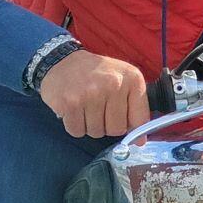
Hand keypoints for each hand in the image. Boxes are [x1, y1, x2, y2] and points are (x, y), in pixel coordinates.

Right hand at [38, 49, 152, 138]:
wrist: (62, 61)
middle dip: (107, 126)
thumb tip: (139, 141)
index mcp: (132, 79)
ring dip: (90, 126)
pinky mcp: (70, 103)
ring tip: (86, 107)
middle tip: (99, 110)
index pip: (140, 120)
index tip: (124, 124)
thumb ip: (135, 108)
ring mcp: (91, 94)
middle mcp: (113, 84)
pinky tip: (74, 110)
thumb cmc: (96, 74)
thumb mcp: (123, 80)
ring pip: (96, 132)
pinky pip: (77, 131)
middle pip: (116, 129)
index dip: (132, 128)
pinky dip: (74, 125)